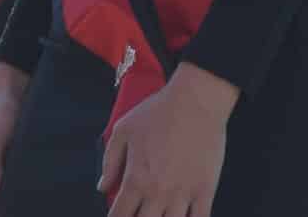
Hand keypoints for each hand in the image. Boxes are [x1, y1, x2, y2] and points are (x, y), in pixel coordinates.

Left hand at [100, 64, 233, 216]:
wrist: (195, 101)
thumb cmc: (158, 112)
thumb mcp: (123, 130)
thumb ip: (110, 162)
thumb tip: (102, 186)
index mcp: (136, 179)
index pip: (120, 214)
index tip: (116, 216)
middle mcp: (158, 192)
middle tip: (138, 212)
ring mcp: (183, 194)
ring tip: (158, 212)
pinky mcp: (205, 191)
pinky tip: (182, 215)